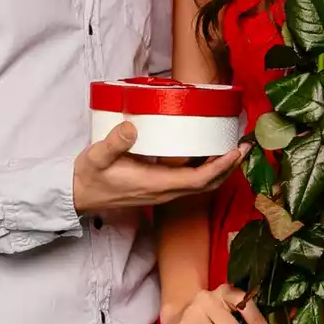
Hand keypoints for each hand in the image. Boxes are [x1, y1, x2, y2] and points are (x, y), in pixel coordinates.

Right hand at [73, 123, 246, 212]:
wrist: (79, 196)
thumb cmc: (89, 177)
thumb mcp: (97, 157)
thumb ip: (113, 143)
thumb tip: (131, 128)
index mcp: (154, 184)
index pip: (197, 180)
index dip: (220, 167)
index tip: (235, 152)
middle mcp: (163, 192)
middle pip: (206, 185)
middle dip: (228, 168)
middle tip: (244, 147)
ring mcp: (162, 193)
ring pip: (200, 186)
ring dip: (220, 170)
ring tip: (233, 150)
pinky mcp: (159, 189)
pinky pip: (190, 183)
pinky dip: (206, 171)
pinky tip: (208, 156)